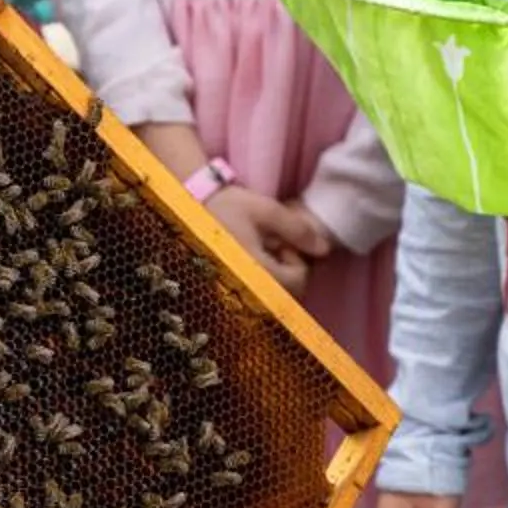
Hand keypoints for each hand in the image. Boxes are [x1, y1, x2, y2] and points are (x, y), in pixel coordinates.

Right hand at [205, 182, 330, 295]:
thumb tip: (325, 249)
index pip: (298, 281)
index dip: (296, 260)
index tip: (279, 242)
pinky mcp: (221, 297)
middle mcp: (246, 291)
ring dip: (271, 279)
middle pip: (285, 296)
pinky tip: (243, 264)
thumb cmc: (224, 207)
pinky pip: (251, 299)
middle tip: (268, 247)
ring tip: (254, 254)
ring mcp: (231, 297)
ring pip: (269, 299)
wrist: (182, 212)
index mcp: (258, 272)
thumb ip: (296, 229)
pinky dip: (256, 284)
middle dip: (285, 272)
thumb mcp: (264, 210)